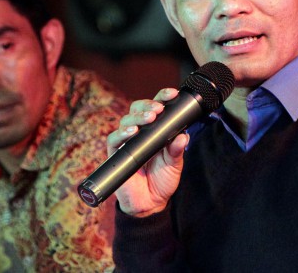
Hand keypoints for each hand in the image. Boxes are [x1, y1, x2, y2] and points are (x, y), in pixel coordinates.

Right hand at [108, 88, 186, 216]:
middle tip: (158, 109)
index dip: (162, 97)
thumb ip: (177, 150)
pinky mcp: (116, 153)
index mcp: (156, 129)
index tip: (172, 93)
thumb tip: (184, 136)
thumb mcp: (175, 164)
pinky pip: (114, 139)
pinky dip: (122, 133)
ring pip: (126, 120)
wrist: (150, 203)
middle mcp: (141, 132)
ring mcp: (127, 141)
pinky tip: (132, 133)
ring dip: (137, 117)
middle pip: (138, 109)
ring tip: (149, 118)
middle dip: (148, 105)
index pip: (157, 107)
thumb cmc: (163, 180)